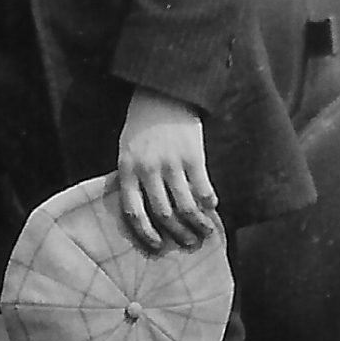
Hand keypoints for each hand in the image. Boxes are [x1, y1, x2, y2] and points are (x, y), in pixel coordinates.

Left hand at [116, 89, 218, 252]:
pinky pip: (203, 188)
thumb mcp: (127, 151)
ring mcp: (171, 163)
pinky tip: (212, 207)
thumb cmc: (142, 126)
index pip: (133, 212)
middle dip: (177, 234)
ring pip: (186, 206)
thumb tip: (145, 214)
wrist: (163, 93)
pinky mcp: (193, 155)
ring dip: (198, 225)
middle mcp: (147, 169)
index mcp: (127, 169)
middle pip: (163, 214)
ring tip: (205, 233)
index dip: (145, 234)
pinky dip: (209, 203)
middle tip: (188, 245)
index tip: (158, 248)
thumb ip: (134, 179)